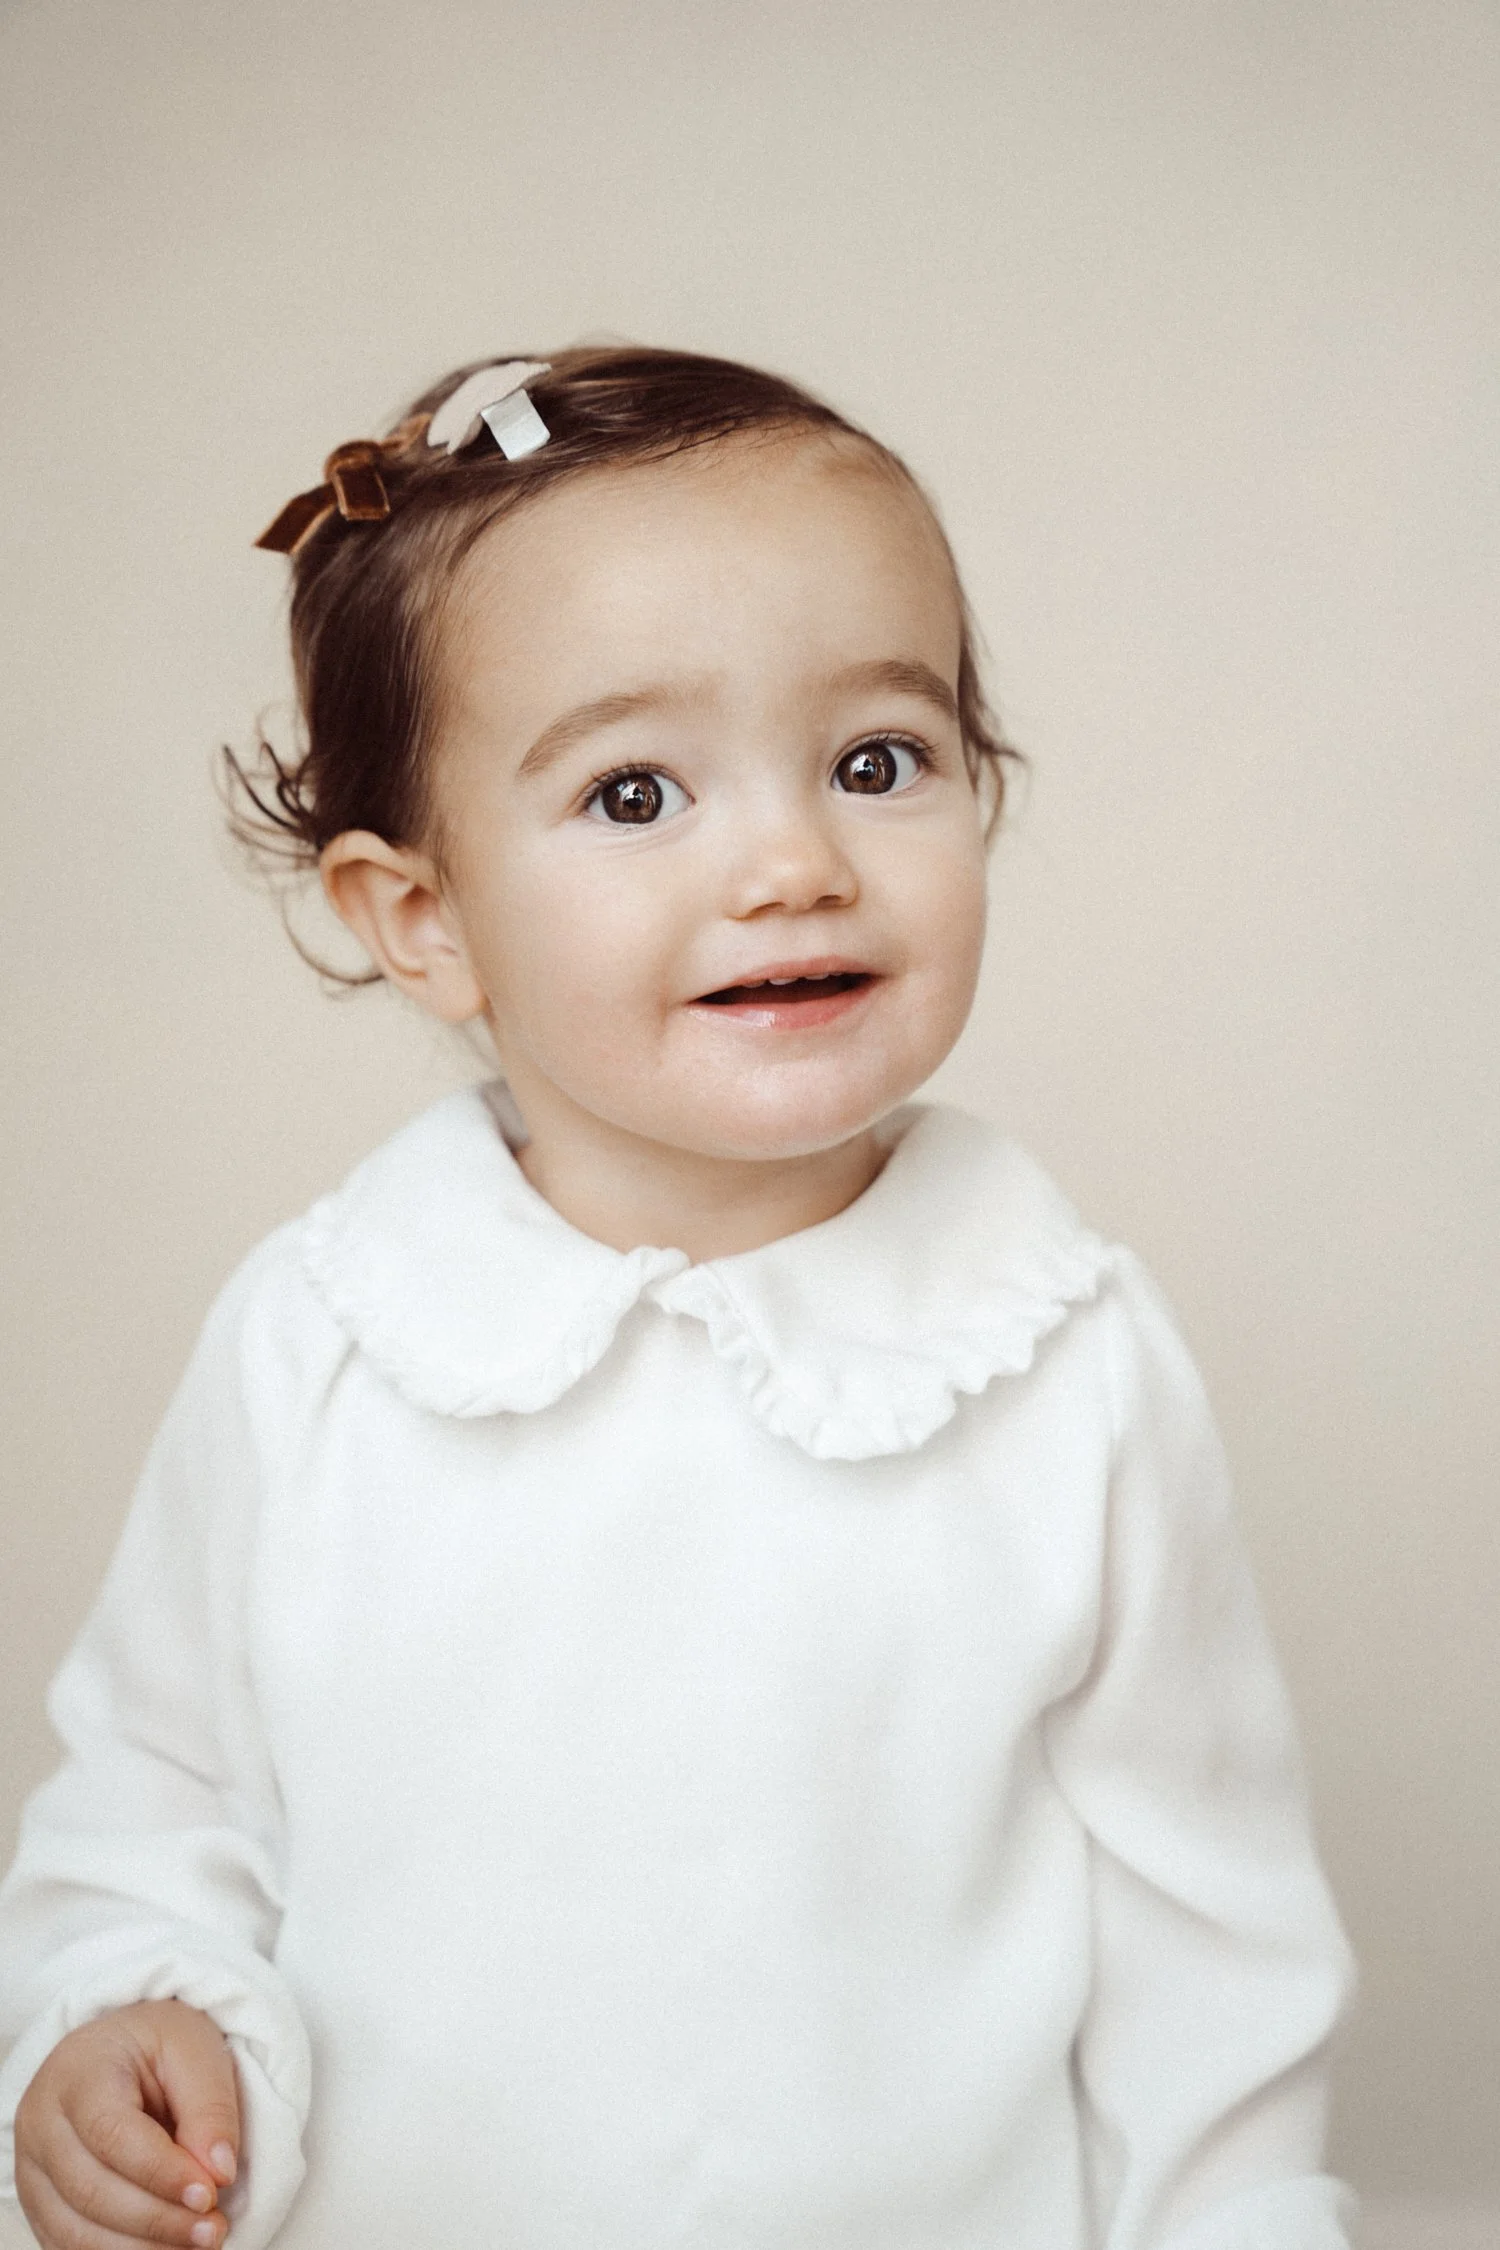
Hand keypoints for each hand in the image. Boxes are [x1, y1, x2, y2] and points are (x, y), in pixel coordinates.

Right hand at [14, 1999, 239, 2247]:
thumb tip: (220, 2173)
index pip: (110, 2134)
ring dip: (141, 2248)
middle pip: (90, 2190)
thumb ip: (210, 2108)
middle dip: (157, 2219)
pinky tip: (164, 2249)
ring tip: (198, 2242)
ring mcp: (33, 2170)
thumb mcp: (194, 2049)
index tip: (211, 2193)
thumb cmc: (157, 2047)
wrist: (119, 2051)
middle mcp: (41, 2124)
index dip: (161, 2172)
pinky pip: (70, 2246)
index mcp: (77, 2072)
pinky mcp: (40, 2206)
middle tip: (213, 2229)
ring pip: (75, 2231)